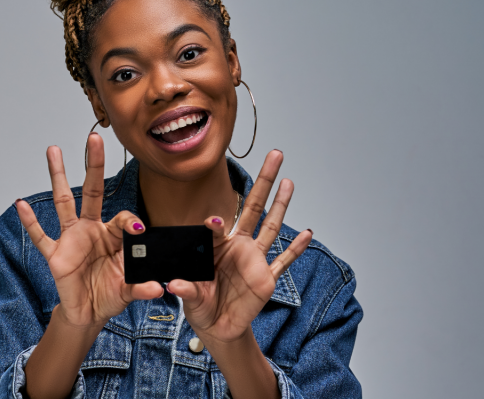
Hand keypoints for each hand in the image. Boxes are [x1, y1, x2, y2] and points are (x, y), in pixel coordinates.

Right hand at [15, 133, 161, 328]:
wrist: (88, 313)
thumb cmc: (108, 294)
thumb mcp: (129, 290)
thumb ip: (141, 286)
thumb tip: (158, 288)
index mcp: (111, 235)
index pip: (122, 218)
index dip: (130, 222)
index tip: (139, 230)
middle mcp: (90, 229)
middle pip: (92, 190)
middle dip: (93, 164)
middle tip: (95, 138)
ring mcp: (70, 239)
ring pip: (63, 201)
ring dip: (58, 175)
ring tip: (53, 151)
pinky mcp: (56, 255)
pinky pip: (41, 236)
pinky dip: (30, 222)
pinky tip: (21, 204)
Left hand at [166, 150, 312, 344]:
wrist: (217, 326)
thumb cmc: (201, 305)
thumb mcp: (190, 296)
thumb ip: (187, 290)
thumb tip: (176, 285)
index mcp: (215, 246)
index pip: (217, 226)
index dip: (214, 223)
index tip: (212, 221)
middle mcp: (237, 246)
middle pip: (252, 207)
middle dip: (263, 182)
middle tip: (273, 155)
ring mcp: (254, 260)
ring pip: (270, 227)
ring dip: (281, 205)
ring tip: (289, 181)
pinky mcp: (266, 278)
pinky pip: (282, 261)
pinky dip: (295, 249)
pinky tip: (307, 233)